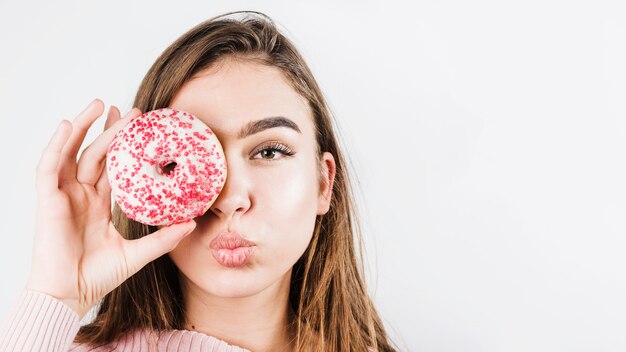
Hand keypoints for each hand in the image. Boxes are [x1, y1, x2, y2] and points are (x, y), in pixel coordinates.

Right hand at [25, 99, 195, 318]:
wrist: (69, 295)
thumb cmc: (97, 277)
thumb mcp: (138, 253)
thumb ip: (163, 238)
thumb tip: (193, 224)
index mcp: (99, 205)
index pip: (113, 167)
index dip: (126, 147)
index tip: (144, 129)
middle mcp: (81, 195)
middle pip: (96, 153)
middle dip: (112, 130)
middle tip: (133, 111)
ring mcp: (63, 195)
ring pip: (72, 152)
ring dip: (83, 126)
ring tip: (101, 104)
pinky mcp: (47, 200)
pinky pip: (49, 166)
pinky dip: (57, 144)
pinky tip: (67, 125)